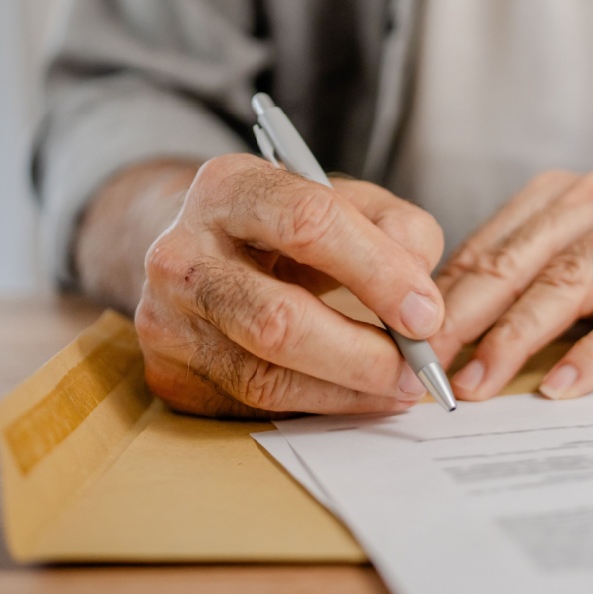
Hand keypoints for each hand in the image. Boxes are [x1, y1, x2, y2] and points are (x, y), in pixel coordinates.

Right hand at [134, 154, 447, 417]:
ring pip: (264, 377)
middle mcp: (182, 252)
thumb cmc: (284, 225)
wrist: (200, 251)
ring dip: (346, 392)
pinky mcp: (169, 373)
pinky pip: (252, 406)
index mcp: (229, 187)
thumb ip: (396, 227)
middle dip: (362, 354)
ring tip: (397, 387)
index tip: (426, 313)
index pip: (309, 225)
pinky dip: (316, 406)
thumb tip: (421, 295)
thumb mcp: (344, 199)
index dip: (377, 273)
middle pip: (278, 318)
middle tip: (415, 369)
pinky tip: (354, 395)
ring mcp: (166, 319)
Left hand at [429, 170, 592, 401]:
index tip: (402, 344)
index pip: (491, 246)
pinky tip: (566, 386)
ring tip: (480, 383)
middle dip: (463, 317)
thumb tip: (455, 329)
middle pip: (519, 261)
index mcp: (569, 194)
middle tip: (422, 366)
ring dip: (518, 337)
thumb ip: (543, 281)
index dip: (444, 297)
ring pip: (571, 282)